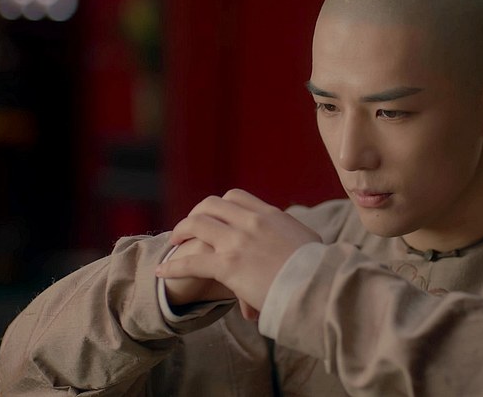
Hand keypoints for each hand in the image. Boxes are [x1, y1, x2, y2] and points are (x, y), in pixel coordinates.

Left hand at [156, 189, 319, 319]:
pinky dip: (174, 265)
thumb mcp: (307, 240)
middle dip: (196, 214)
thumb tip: (292, 237)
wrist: (317, 286)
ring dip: (181, 231)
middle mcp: (250, 222)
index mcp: (269, 214)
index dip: (219, 205)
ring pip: (196, 224)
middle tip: (189, 228)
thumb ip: (291, 234)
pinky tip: (163, 271)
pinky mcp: (228, 265)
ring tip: (175, 242)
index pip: (236, 196)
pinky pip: (191, 261)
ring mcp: (237, 242)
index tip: (214, 216)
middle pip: (211, 205)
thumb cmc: (318, 269)